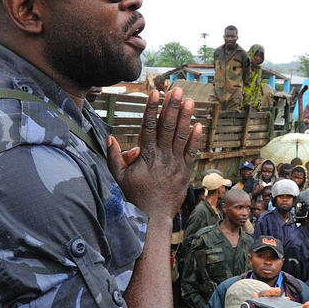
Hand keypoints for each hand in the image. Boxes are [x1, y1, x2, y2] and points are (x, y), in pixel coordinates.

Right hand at [108, 88, 201, 220]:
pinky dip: (195, 138)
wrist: (152, 217)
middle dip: (172, 107)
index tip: (155, 93)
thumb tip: (109, 138)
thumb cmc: (134, 196)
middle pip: (168, 127)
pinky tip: (199, 125)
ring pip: (181, 136)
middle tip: (177, 90)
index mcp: (145, 156)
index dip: (152, 109)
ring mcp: (175, 164)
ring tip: (190, 101)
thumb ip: (114, 157)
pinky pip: (191, 152)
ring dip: (186, 117)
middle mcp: (162, 157)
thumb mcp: (119, 177)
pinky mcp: (184, 172)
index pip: (149, 126)